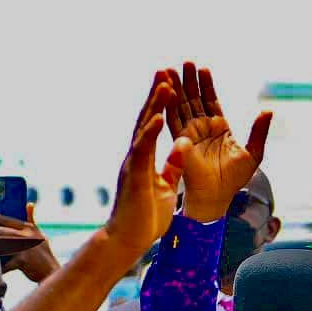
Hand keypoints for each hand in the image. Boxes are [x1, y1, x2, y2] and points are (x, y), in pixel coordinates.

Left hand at [0, 203, 55, 282]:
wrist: (52, 272)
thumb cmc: (44, 255)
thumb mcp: (40, 235)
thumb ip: (32, 219)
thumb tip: (30, 203)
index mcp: (29, 227)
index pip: (6, 219)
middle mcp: (28, 234)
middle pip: (0, 231)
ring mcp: (25, 246)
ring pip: (0, 245)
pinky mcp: (23, 260)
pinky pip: (5, 263)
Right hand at [103, 71, 190, 261]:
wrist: (129, 241)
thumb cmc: (145, 219)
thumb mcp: (166, 188)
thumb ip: (172, 167)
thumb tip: (183, 149)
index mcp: (145, 160)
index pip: (153, 127)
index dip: (161, 106)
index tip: (171, 85)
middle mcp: (136, 157)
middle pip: (147, 119)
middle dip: (156, 95)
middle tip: (165, 70)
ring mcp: (134, 164)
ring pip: (144, 128)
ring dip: (154, 105)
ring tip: (165, 82)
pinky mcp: (135, 175)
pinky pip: (144, 149)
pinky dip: (152, 131)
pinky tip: (160, 115)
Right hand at [166, 61, 271, 222]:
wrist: (216, 198)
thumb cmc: (234, 181)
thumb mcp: (253, 153)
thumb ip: (259, 131)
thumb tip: (268, 110)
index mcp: (219, 129)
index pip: (211, 101)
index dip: (207, 85)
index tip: (203, 69)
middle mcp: (202, 129)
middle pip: (194, 99)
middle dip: (189, 81)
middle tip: (185, 62)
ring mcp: (190, 135)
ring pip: (181, 106)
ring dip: (176, 88)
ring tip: (171, 70)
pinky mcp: (181, 142)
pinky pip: (174, 120)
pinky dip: (170, 104)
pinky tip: (168, 90)